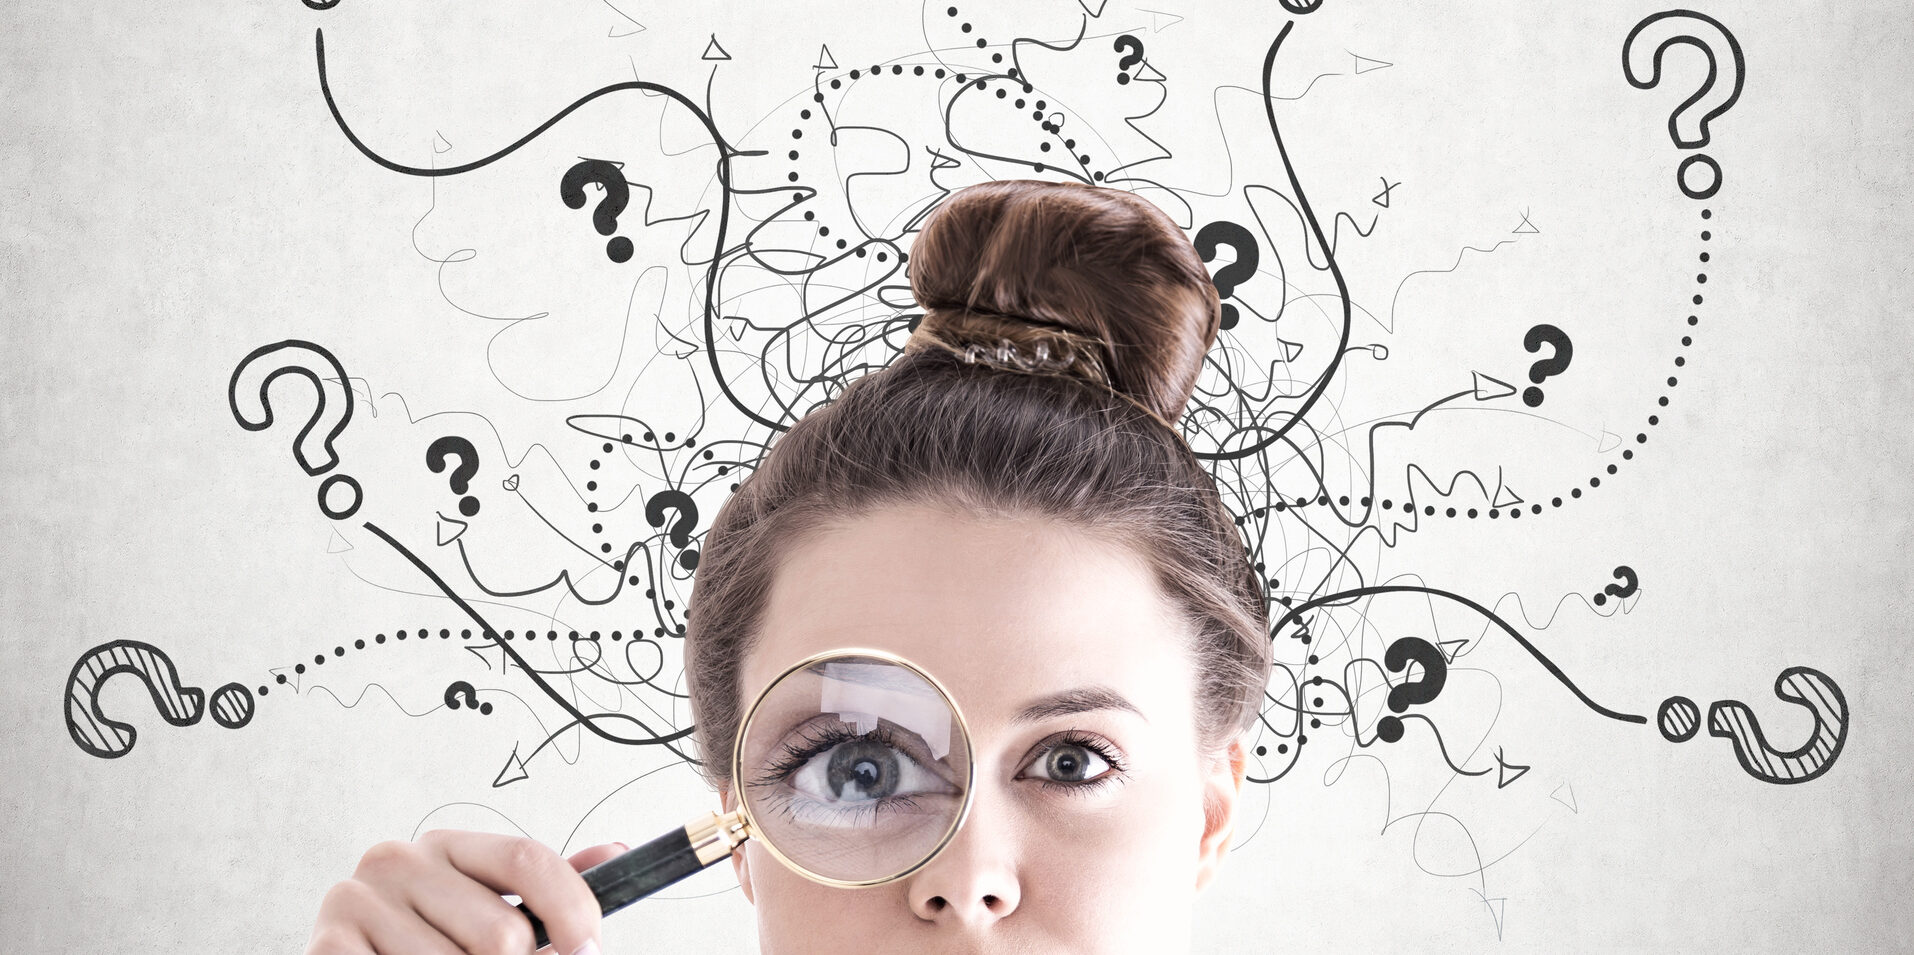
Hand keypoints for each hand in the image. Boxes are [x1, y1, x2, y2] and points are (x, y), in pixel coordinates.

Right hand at [306, 829, 627, 954]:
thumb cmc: (431, 951)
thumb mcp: (489, 915)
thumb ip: (546, 893)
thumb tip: (614, 850)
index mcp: (446, 846)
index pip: (528, 860)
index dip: (571, 910)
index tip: (589, 949)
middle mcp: (398, 859)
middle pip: (502, 932)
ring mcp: (357, 899)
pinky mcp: (328, 944)